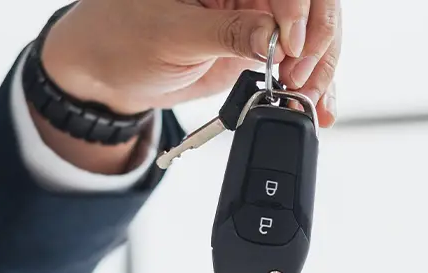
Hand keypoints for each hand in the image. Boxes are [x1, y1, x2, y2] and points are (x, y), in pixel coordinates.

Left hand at [42, 0, 340, 124]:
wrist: (106, 74)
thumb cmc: (119, 37)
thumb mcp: (171, 34)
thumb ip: (227, 33)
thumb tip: (275, 35)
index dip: (297, 8)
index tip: (289, 44)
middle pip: (313, 4)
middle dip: (317, 41)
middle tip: (299, 77)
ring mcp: (259, 16)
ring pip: (314, 35)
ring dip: (321, 69)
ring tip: (308, 100)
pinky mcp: (261, 47)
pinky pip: (300, 62)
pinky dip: (315, 86)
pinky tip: (318, 107)